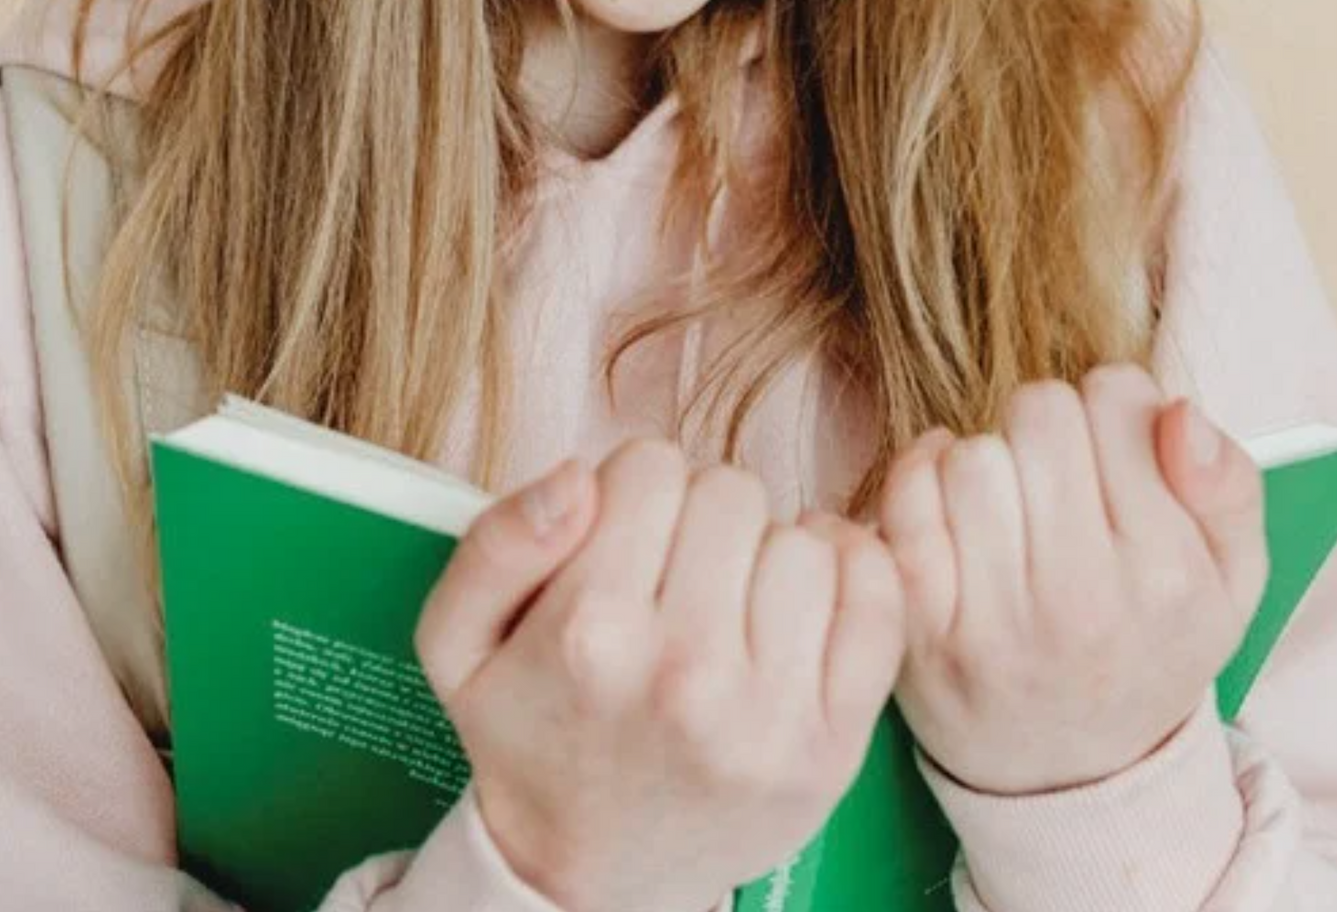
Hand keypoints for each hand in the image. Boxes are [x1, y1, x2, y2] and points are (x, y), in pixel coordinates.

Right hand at [415, 441, 905, 911]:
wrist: (592, 876)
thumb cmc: (534, 739)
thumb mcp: (460, 644)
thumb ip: (497, 543)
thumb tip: (577, 475)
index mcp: (590, 636)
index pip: (650, 467)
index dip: (632, 493)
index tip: (621, 541)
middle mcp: (685, 674)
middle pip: (731, 491)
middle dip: (700, 519)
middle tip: (674, 578)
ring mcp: (770, 713)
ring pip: (802, 539)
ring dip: (768, 555)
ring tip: (729, 604)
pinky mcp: (836, 741)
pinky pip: (877, 596)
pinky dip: (849, 574)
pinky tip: (801, 597)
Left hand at [877, 365, 1266, 796]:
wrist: (1072, 771)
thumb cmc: (1151, 648)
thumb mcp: (1232, 580)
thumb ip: (1229, 485)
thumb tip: (1175, 410)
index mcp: (1165, 575)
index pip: (1116, 398)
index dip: (1115, 404)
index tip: (1115, 445)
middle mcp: (1078, 601)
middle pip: (1038, 413)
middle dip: (1049, 424)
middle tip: (1060, 472)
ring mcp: (991, 620)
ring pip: (971, 454)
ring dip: (988, 458)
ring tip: (1013, 500)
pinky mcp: (920, 630)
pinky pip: (906, 500)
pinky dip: (922, 478)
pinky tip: (955, 501)